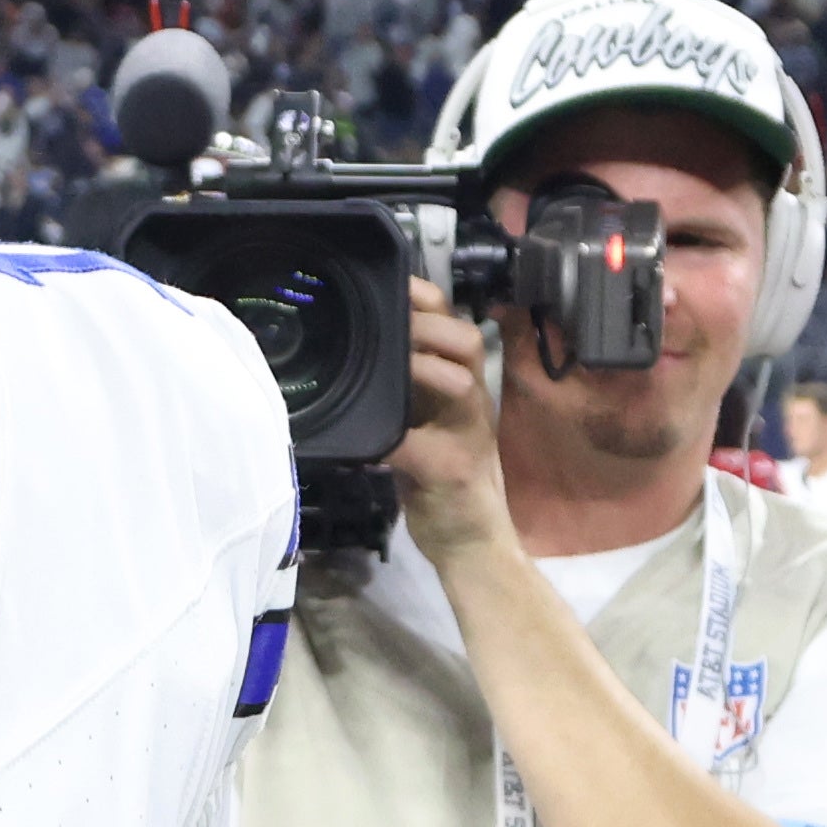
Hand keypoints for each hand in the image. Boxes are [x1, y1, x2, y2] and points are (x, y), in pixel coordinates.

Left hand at [390, 275, 510, 564]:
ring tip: (386, 367)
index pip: (455, 325)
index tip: (389, 283)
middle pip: (466, 341)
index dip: (426, 300)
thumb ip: (404, 393)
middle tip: (387, 326)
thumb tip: (353, 359)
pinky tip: (362, 441)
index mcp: (462, 386)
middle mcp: (472, 403)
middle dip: (426, 327)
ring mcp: (469, 435)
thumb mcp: (425, 426)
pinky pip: (420, 446)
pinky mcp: (453, 471)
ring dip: (421, 369)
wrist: (472, 544)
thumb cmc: (442, 482)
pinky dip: (389, 440)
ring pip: (460, 383)